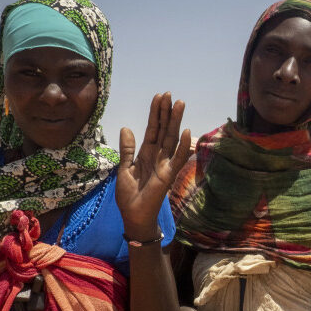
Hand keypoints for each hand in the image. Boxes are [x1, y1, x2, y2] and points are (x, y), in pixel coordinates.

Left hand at [116, 93, 190, 238]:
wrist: (133, 216)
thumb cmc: (129, 195)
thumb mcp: (124, 168)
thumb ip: (127, 149)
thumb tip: (127, 128)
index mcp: (146, 153)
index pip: (153, 129)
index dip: (155, 113)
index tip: (159, 97)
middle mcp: (158, 156)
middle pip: (164, 130)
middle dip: (166, 112)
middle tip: (170, 94)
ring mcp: (165, 164)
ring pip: (172, 139)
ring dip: (176, 121)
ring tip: (179, 104)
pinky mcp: (168, 175)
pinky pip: (178, 158)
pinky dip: (183, 146)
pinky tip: (186, 131)